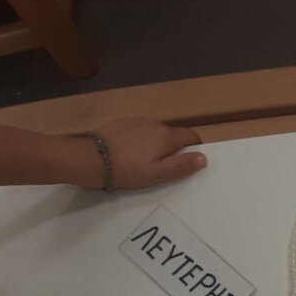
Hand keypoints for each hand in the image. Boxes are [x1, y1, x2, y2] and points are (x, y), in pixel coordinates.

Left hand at [90, 118, 205, 189]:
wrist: (92, 158)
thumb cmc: (128, 170)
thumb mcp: (158, 174)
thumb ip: (182, 166)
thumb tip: (204, 158)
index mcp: (167, 135)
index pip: (192, 136)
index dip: (195, 149)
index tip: (187, 163)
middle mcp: (155, 123)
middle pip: (174, 134)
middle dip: (174, 148)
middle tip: (163, 168)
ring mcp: (137, 121)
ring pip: (156, 132)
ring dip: (157, 143)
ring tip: (144, 161)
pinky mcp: (122, 123)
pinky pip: (140, 130)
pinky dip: (141, 140)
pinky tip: (130, 153)